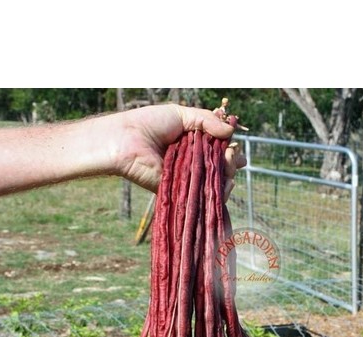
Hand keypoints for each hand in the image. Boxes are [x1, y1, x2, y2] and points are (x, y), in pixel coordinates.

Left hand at [115, 104, 245, 197]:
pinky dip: (217, 193)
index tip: (235, 149)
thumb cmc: (149, 124)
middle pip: (222, 167)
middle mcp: (192, 163)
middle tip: (230, 159)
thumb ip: (207, 120)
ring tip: (227, 169)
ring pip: (216, 183)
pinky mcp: (181, 192)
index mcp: (193, 144)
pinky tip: (224, 184)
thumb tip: (231, 131)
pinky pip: (204, 196)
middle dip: (231, 163)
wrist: (127, 140)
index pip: (220, 150)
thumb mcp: (181, 114)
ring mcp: (188, 179)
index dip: (231, 151)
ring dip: (228, 176)